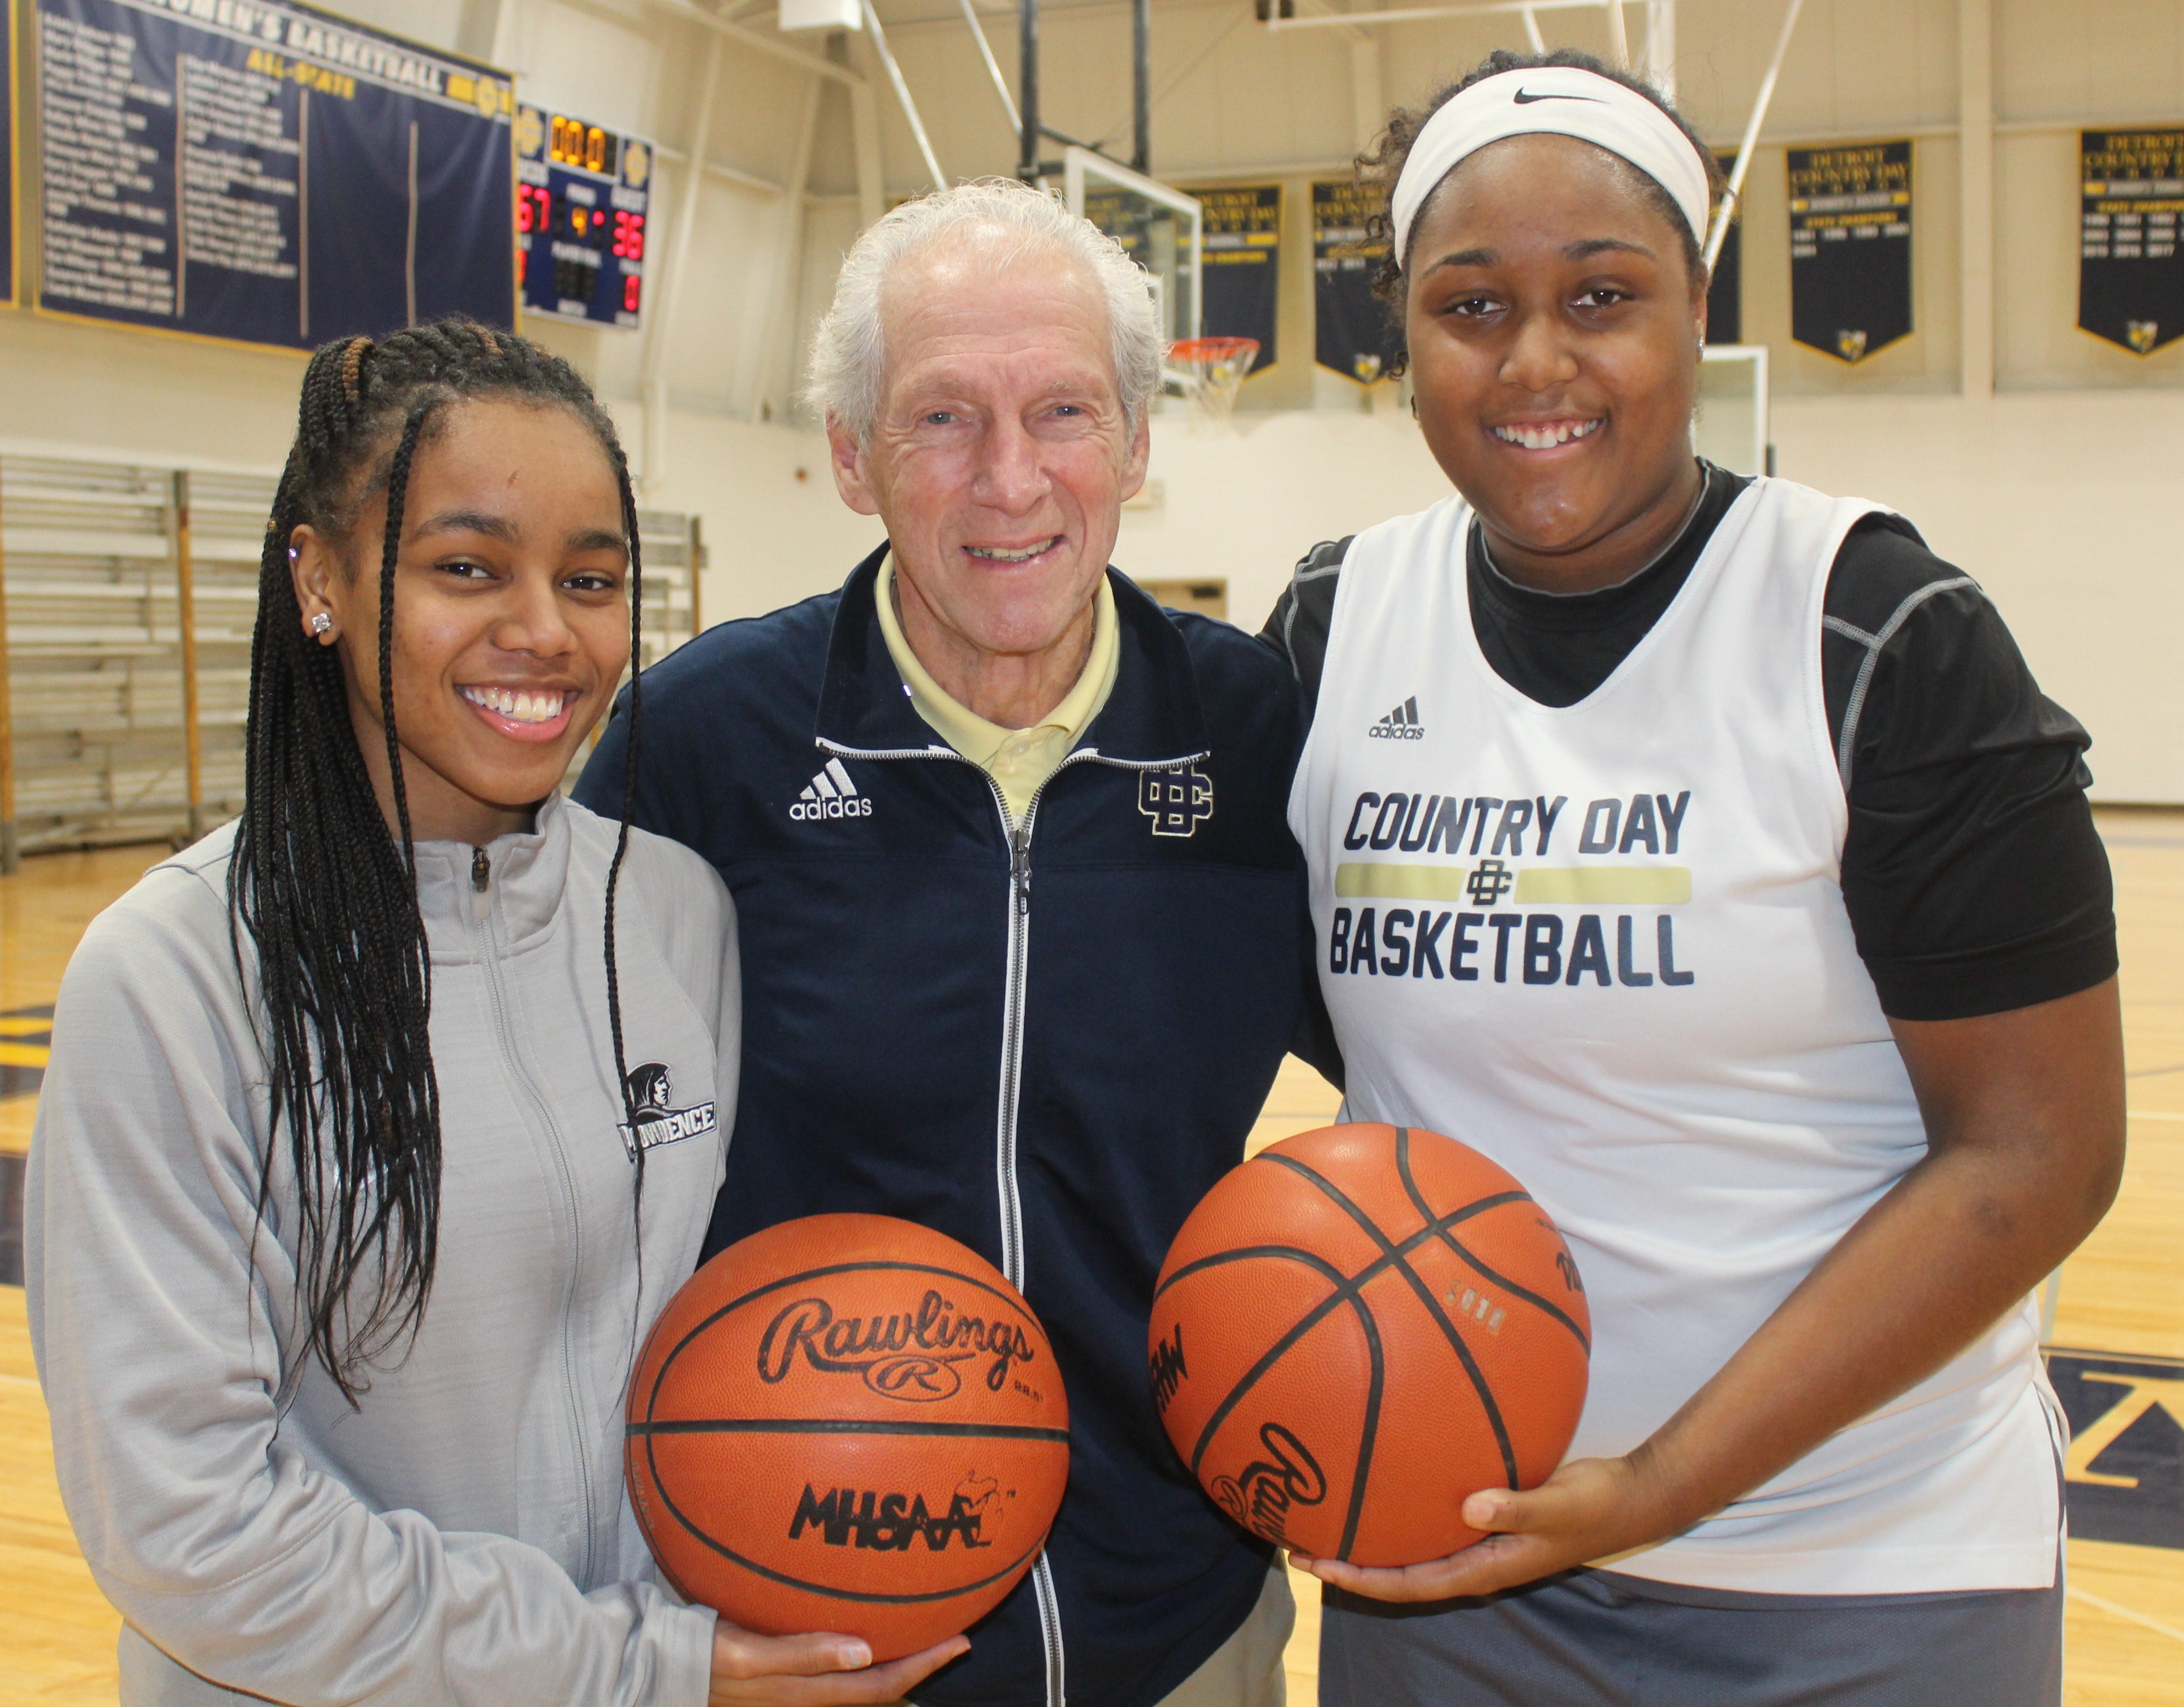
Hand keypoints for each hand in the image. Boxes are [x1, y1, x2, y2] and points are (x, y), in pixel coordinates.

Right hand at [707, 1621, 969, 1705]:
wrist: (659, 1667)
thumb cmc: (702, 1656)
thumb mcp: (747, 1653)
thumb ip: (803, 1653)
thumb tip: (863, 1653)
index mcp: (806, 1694)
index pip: (878, 1687)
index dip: (921, 1668)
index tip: (960, 1642)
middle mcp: (808, 1696)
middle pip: (877, 1688)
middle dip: (919, 1665)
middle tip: (956, 1636)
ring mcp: (796, 1690)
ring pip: (859, 1683)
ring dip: (894, 1662)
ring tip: (923, 1633)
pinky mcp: (783, 1678)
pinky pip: (836, 1671)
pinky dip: (861, 1656)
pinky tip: (867, 1632)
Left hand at [1288, 1454, 1674, 1603]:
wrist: (1626, 1498)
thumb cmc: (1593, 1506)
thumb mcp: (1556, 1506)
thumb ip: (1515, 1507)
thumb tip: (1470, 1507)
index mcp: (1484, 1568)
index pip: (1411, 1584)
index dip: (1364, 1580)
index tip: (1320, 1567)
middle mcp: (1473, 1559)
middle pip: (1400, 1572)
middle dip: (1350, 1563)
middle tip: (1299, 1543)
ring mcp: (1478, 1539)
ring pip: (1414, 1545)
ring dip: (1371, 1535)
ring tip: (1325, 1515)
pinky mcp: (1484, 1515)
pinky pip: (1433, 1517)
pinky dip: (1402, 1505)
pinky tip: (1380, 1477)